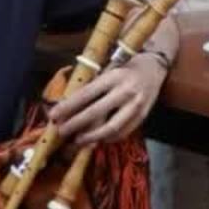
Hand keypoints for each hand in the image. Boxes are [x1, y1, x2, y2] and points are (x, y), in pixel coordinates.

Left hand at [50, 54, 168, 145]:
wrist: (154, 68)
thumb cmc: (124, 68)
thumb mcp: (108, 70)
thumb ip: (92, 86)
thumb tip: (68, 106)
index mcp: (113, 77)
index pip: (86, 94)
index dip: (68, 106)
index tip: (54, 115)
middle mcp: (125, 91)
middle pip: (96, 112)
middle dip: (75, 124)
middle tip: (61, 131)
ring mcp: (135, 106)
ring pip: (111, 127)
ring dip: (91, 136)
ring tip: (77, 140)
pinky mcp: (142, 116)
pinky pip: (123, 132)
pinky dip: (108, 138)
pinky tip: (96, 139)